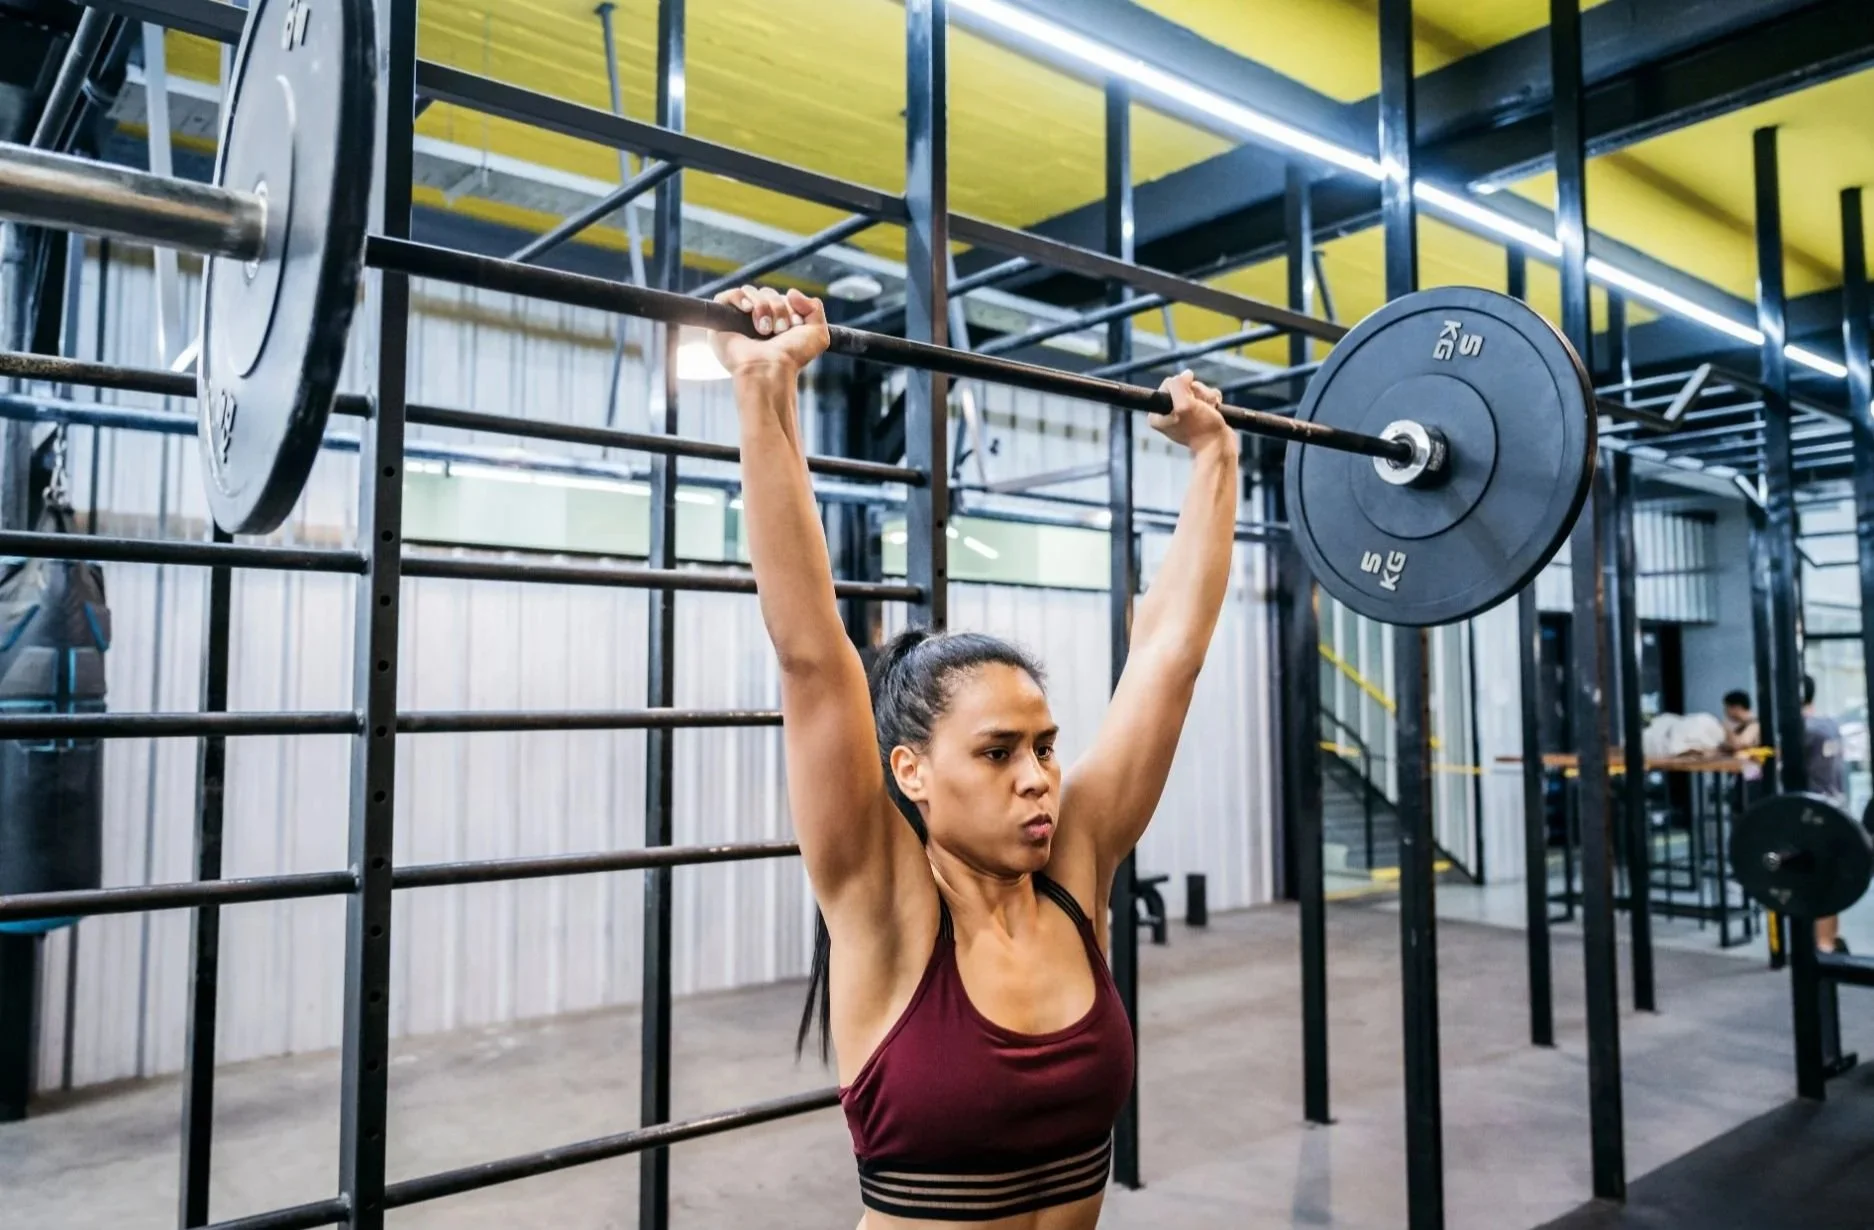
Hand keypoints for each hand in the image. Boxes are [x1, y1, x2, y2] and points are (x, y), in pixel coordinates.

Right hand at [710, 285, 829, 378]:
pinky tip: (748, 310)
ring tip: (764, 329)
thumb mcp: (817, 333)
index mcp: (776, 322)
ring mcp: (738, 321)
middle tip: (780, 330)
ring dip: (763, 307)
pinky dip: (740, 297)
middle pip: (767, 292)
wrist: (771, 369)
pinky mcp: (720, 322)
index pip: (782, 296)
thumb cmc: (792, 357)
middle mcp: (757, 320)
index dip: (790, 306)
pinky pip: (728, 295)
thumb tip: (791, 292)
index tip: (795, 325)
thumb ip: (814, 307)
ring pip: (751, 292)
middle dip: (778, 307)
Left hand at [1149, 370, 1234, 453]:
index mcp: (1156, 414)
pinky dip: (1212, 400)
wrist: (1220, 446)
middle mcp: (1167, 413)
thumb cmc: (1202, 429)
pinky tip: (1214, 410)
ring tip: (1209, 411)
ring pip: (1196, 389)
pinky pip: (1205, 395)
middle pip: (1183, 386)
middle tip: (1200, 409)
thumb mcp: (1184, 405)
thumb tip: (1186, 374)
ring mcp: (1183, 413)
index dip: (1182, 390)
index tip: (1188, 405)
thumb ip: (1178, 385)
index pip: (1168, 384)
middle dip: (1196, 394)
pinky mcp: (1197, 413)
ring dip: (1206, 397)